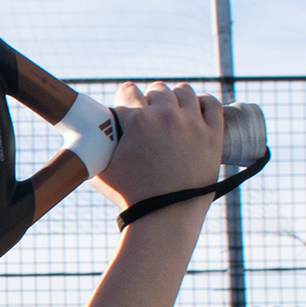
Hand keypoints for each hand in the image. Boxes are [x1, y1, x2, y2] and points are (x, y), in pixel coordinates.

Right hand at [91, 81, 223, 216]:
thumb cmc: (130, 197)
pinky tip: (195, 108)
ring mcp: (192, 123)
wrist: (164, 217)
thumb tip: (92, 133)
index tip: (126, 102)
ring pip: (183, 91)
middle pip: (156, 89)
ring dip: (174, 97)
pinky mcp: (213, 134)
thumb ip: (98, 145)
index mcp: (137, 121)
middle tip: (148, 109)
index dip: (124, 97)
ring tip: (171, 108)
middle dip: (149, 98)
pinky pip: (211, 103)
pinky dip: (202, 102)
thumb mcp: (102, 168)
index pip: (128, 92)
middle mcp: (165, 116)